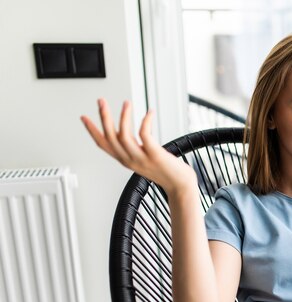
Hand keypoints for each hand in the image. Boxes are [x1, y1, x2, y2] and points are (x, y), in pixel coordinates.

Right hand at [80, 99, 196, 194]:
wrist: (181, 185)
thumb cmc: (167, 172)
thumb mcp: (145, 160)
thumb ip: (136, 149)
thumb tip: (133, 133)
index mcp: (126, 161)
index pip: (103, 145)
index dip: (92, 131)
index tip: (84, 117)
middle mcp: (131, 160)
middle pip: (110, 137)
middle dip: (104, 118)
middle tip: (101, 101)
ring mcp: (142, 158)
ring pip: (124, 136)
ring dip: (123, 117)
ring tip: (126, 103)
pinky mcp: (155, 155)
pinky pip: (145, 135)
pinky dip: (145, 122)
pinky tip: (149, 113)